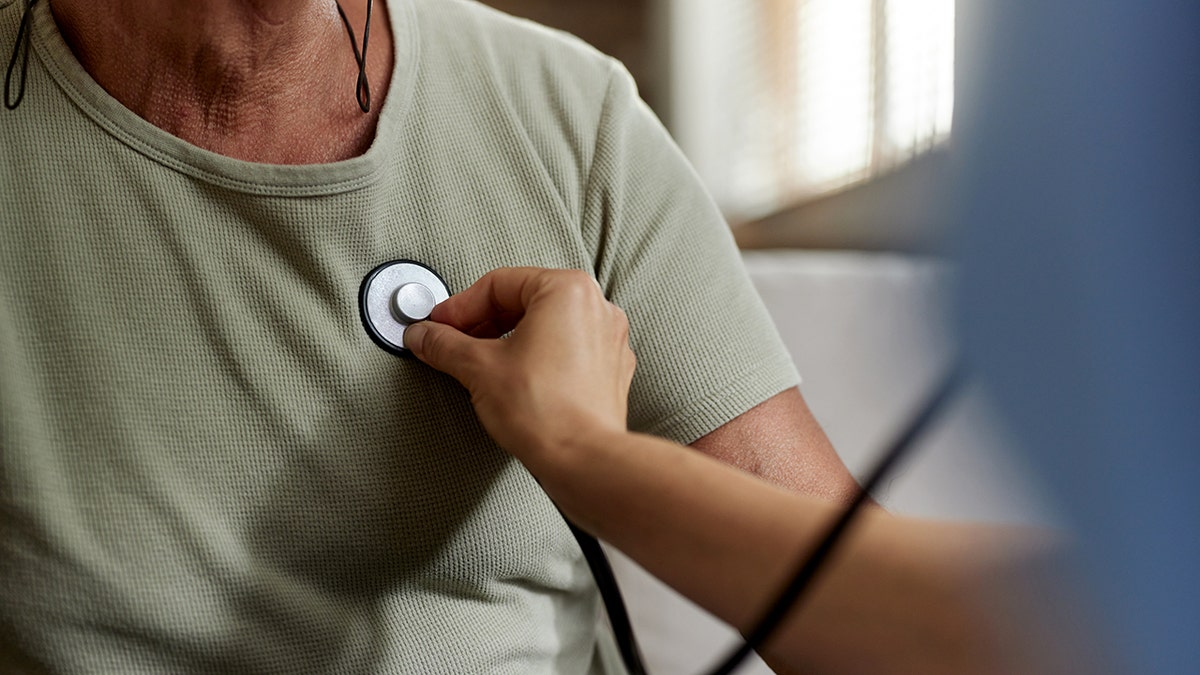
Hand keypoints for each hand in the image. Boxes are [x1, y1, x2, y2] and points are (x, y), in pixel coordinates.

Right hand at [403, 268, 635, 467]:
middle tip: (454, 340)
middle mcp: (596, 307)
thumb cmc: (545, 411)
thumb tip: (426, 336)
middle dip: (483, 322)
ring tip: (480, 361)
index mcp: (567, 290)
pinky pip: (566, 349)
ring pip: (546, 325)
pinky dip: (536, 357)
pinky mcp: (610, 370)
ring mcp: (609, 339)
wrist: (582, 459)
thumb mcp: (478, 368)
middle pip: (525, 300)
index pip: (499, 284)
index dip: (460, 306)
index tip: (440, 324)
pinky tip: (513, 379)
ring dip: (508, 339)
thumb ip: (444, 344)